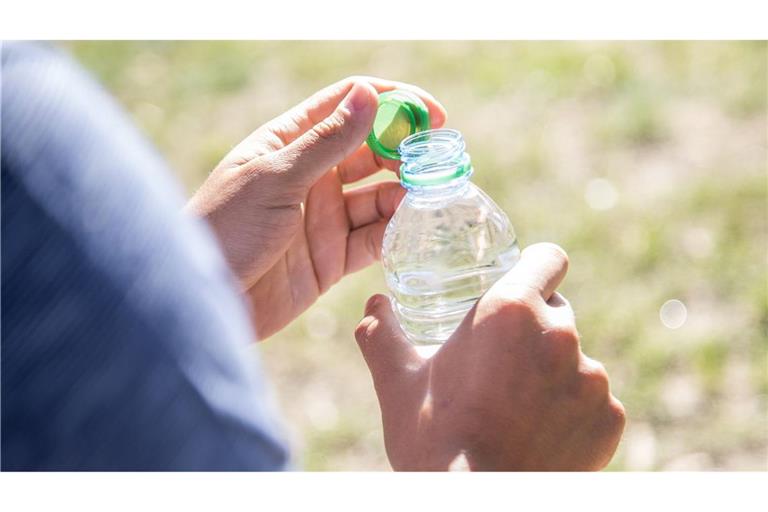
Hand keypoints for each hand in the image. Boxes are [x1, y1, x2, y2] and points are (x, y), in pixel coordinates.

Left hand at [187, 77, 446, 338]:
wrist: (201, 301)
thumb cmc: (225, 228)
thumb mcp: (275, 178)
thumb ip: (326, 141)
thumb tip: (370, 94)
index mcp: (290, 142)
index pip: (347, 105)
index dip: (392, 103)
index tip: (431, 113)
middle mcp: (312, 176)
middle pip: (371, 150)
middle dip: (406, 151)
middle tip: (437, 161)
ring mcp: (323, 217)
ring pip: (378, 196)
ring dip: (405, 193)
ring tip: (427, 196)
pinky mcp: (332, 258)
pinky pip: (373, 239)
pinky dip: (395, 232)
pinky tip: (410, 227)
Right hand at [355, 243, 625, 470]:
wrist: (477, 507)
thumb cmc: (435, 443)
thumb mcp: (398, 384)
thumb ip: (381, 335)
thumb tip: (372, 307)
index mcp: (511, 310)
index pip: (549, 258)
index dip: (535, 268)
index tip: (520, 285)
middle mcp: (561, 335)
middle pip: (557, 310)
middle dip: (532, 329)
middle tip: (499, 361)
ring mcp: (592, 379)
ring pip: (574, 359)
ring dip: (551, 372)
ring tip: (516, 407)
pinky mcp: (609, 418)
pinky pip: (594, 401)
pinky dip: (572, 411)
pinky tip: (540, 434)